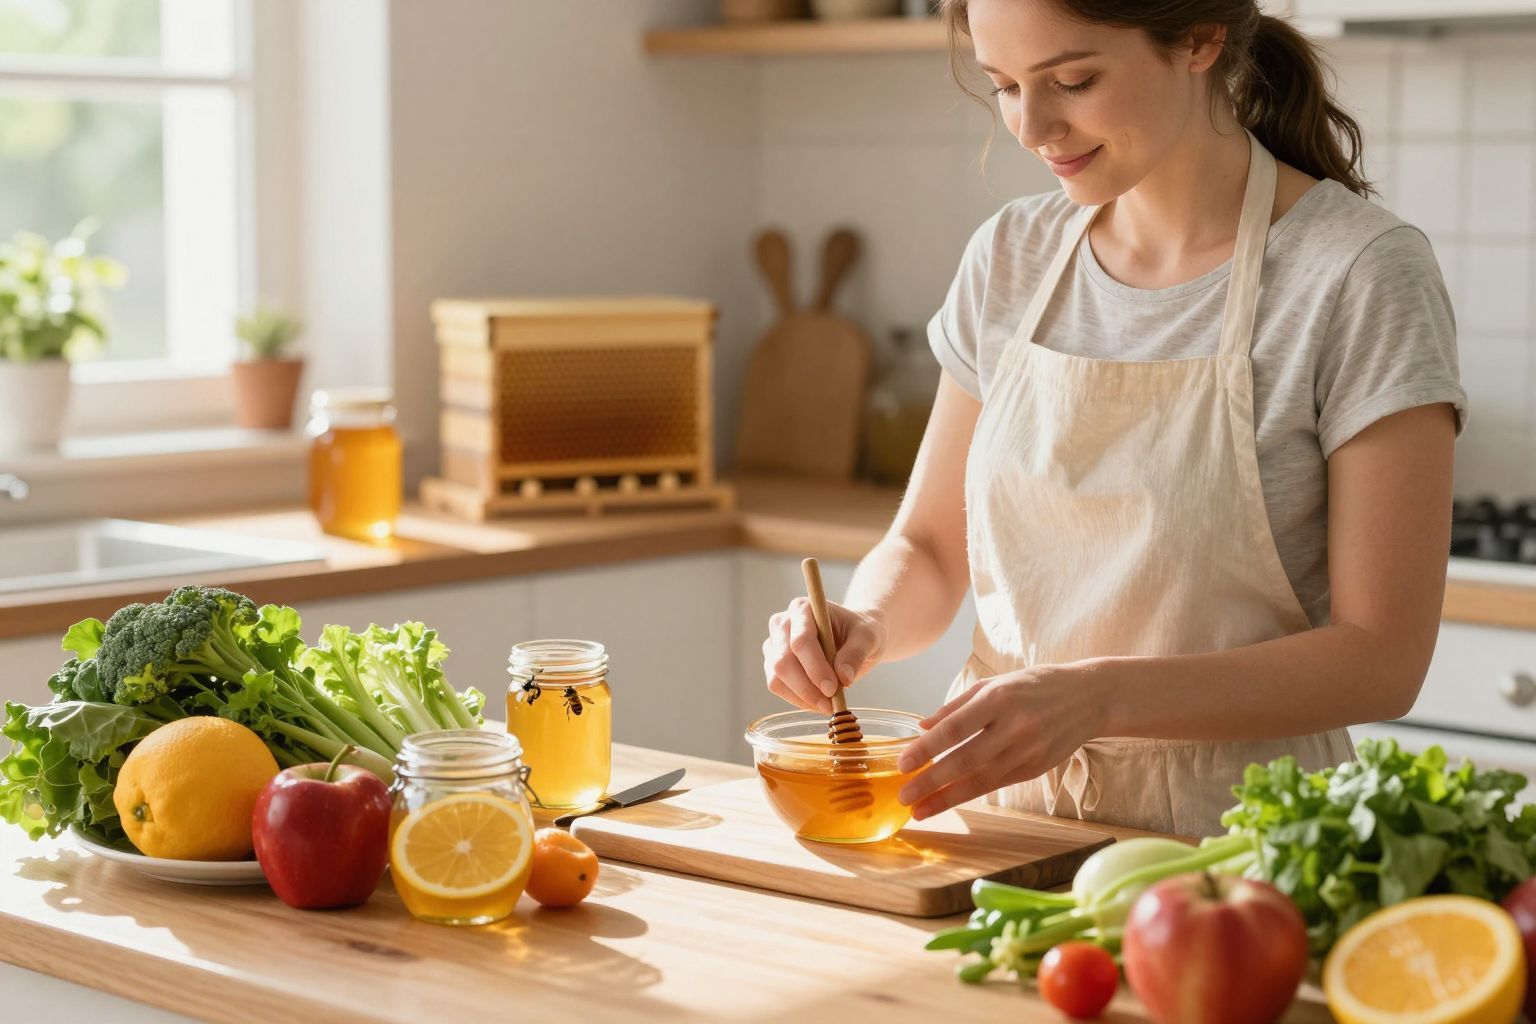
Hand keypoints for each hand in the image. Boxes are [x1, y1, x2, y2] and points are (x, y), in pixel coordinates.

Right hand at [763, 598, 885, 712]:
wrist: (853, 638)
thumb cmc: (859, 632)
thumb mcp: (868, 637)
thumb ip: (856, 653)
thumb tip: (843, 677)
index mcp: (802, 608)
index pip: (801, 640)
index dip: (815, 667)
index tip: (832, 688)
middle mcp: (782, 624)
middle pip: (783, 661)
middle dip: (807, 687)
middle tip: (831, 703)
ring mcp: (774, 645)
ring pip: (776, 678)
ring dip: (802, 697)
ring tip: (828, 704)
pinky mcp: (772, 664)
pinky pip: (777, 687)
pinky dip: (798, 700)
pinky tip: (818, 702)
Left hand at [896, 662, 1106, 819]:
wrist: (1089, 698)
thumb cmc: (1034, 686)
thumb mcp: (994, 684)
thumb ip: (957, 706)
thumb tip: (922, 726)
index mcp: (999, 698)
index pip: (956, 727)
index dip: (927, 748)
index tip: (902, 764)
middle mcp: (1014, 726)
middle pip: (966, 759)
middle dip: (931, 781)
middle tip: (903, 796)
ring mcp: (1028, 750)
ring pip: (981, 780)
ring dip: (946, 798)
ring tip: (919, 809)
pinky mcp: (1037, 768)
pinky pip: (997, 784)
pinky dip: (969, 794)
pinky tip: (947, 801)